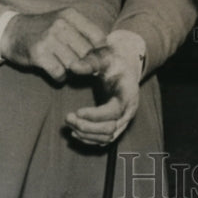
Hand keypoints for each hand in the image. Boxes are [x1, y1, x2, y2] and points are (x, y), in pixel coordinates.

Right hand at [1, 7, 106, 81]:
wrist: (11, 32)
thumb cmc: (43, 30)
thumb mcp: (63, 23)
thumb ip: (83, 36)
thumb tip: (103, 57)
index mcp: (70, 15)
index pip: (98, 36)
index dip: (101, 52)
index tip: (98, 60)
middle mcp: (61, 25)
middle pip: (87, 52)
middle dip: (88, 64)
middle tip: (82, 67)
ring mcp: (49, 39)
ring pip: (75, 64)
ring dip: (73, 71)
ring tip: (65, 66)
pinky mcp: (38, 54)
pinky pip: (60, 73)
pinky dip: (60, 77)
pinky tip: (55, 71)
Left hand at [65, 30, 145, 145]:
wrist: (124, 70)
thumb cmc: (113, 62)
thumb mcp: (103, 57)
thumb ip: (89, 62)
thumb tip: (72, 67)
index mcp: (128, 93)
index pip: (114, 111)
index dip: (95, 115)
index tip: (77, 111)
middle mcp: (129, 110)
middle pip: (110, 128)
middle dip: (87, 126)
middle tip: (68, 117)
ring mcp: (124, 120)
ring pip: (107, 138)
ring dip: (86, 134)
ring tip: (69, 124)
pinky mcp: (116, 126)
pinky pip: (105, 140)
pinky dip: (89, 139)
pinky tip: (75, 132)